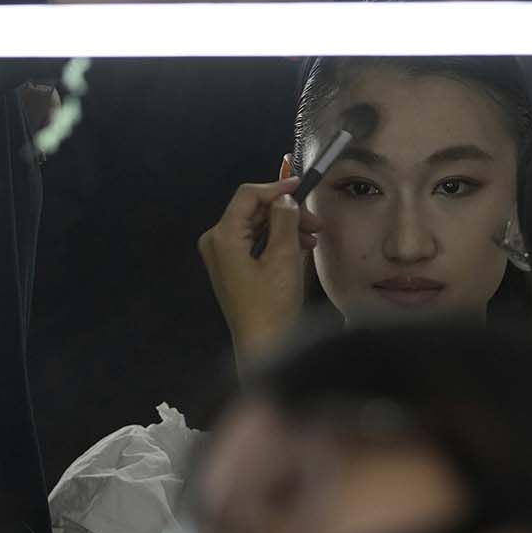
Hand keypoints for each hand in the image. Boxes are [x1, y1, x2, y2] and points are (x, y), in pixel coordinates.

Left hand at [197, 177, 321, 359]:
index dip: (276, 187)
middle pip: (252, 210)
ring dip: (285, 226)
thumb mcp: (283, 258)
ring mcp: (221, 255)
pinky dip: (276, 240)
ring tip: (313, 237)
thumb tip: (285, 198)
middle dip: (285, 211)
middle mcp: (216, 241)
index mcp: (222, 236)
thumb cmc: (272, 305)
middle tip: (315, 221)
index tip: (303, 186)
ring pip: (256, 226)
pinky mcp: (231, 267)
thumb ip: (284, 221)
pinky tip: (301, 246)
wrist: (264, 346)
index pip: (248, 196)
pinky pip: (253, 242)